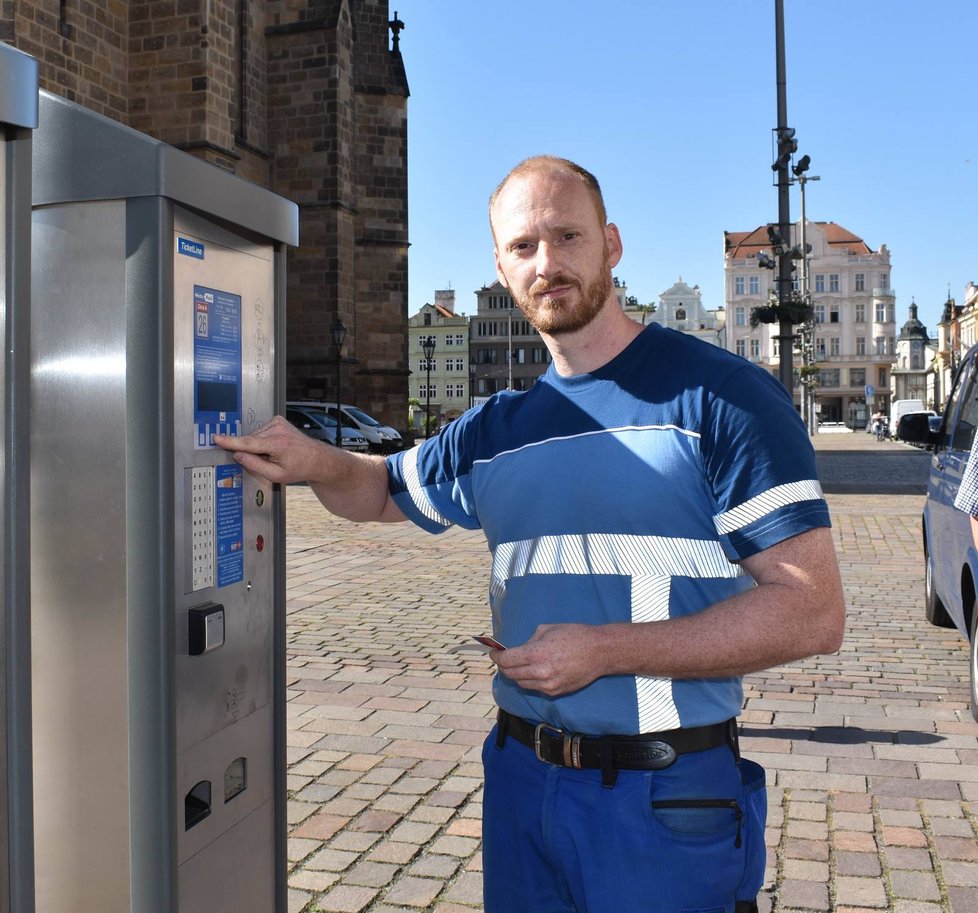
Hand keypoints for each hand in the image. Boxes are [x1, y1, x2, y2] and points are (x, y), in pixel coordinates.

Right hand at [214, 416, 332, 484]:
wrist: (316, 458)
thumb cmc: (299, 467)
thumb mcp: (276, 475)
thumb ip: (255, 466)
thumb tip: (238, 455)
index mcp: (278, 444)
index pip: (248, 443)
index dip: (230, 442)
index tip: (217, 438)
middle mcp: (278, 429)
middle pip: (250, 441)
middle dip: (252, 452)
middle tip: (269, 461)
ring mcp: (278, 422)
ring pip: (254, 436)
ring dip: (259, 447)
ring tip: (275, 454)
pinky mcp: (277, 420)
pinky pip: (260, 432)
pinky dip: (263, 440)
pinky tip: (275, 447)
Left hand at [491, 624, 607, 695]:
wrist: (599, 652)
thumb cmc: (575, 636)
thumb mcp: (548, 629)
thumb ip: (529, 640)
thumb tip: (519, 649)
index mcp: (536, 653)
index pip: (506, 660)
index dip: (496, 656)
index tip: (493, 652)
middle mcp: (539, 672)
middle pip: (511, 674)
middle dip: (504, 666)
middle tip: (503, 659)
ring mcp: (547, 685)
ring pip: (521, 683)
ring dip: (516, 674)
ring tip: (518, 665)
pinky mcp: (555, 692)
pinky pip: (535, 688)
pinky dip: (530, 680)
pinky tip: (534, 671)